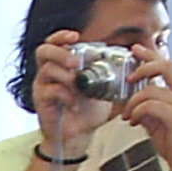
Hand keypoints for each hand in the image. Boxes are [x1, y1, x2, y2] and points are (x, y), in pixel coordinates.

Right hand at [29, 30, 118, 151]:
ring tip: (79, 87)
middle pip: (44, 51)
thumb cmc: (89, 109)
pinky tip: (74, 104)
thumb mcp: (102, 87)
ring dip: (67, 76)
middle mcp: (48, 72)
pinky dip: (65, 95)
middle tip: (75, 62)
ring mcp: (42, 86)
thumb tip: (131, 55)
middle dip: (60, 53)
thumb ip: (109, 71)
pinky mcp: (41, 101)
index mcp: (62, 64)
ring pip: (47, 70)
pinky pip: (50, 90)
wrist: (79, 134)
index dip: (62, 36)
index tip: (75, 36)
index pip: (54, 43)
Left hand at [118, 44, 171, 170]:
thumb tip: (135, 105)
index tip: (136, 50)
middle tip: (130, 78)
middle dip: (144, 66)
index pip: (170, 66)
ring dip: (133, 102)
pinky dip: (137, 112)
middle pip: (166, 65)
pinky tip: (135, 122)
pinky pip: (150, 105)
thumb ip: (152, 112)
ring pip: (151, 90)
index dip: (152, 56)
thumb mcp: (164, 125)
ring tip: (129, 116)